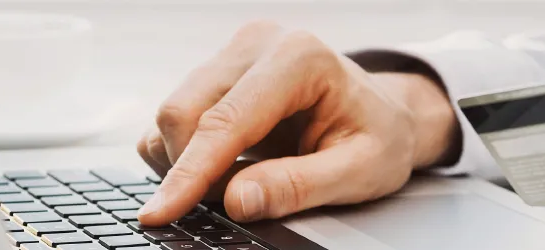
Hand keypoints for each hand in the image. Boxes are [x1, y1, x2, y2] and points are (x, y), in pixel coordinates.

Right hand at [134, 21, 458, 225]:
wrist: (383, 113)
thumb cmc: (378, 137)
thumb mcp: (360, 172)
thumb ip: (299, 187)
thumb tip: (237, 201)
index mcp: (300, 58)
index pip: (225, 121)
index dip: (191, 173)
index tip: (161, 213)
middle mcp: (258, 44)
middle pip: (182, 111)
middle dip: (192, 170)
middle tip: (235, 202)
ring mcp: (233, 54)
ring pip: (172, 114)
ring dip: (191, 163)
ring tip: (248, 179)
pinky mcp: (217, 70)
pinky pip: (175, 117)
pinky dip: (188, 153)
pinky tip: (229, 165)